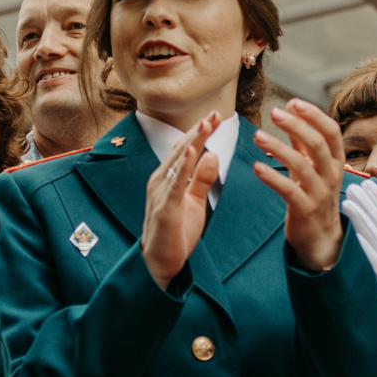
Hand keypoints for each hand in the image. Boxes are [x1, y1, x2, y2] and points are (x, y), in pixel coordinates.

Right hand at [142, 111, 223, 291]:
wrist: (160, 263)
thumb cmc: (175, 233)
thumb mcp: (194, 202)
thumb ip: (202, 180)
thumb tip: (212, 155)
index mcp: (167, 178)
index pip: (186, 149)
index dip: (200, 132)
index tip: (216, 116)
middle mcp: (160, 180)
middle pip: (182, 149)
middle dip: (199, 130)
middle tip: (215, 112)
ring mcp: (161, 193)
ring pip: (179, 161)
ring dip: (193, 141)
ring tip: (206, 123)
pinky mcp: (166, 208)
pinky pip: (176, 183)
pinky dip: (185, 166)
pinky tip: (193, 150)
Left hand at [253, 99, 347, 271]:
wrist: (320, 238)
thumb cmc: (314, 197)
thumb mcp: (312, 167)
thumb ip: (302, 142)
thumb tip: (291, 111)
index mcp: (335, 161)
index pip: (331, 132)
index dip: (314, 115)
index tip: (294, 102)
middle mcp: (331, 175)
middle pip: (317, 144)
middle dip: (295, 125)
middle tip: (273, 112)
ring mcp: (320, 193)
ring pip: (302, 165)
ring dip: (279, 148)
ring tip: (258, 135)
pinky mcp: (305, 210)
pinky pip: (289, 190)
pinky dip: (272, 177)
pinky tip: (256, 167)